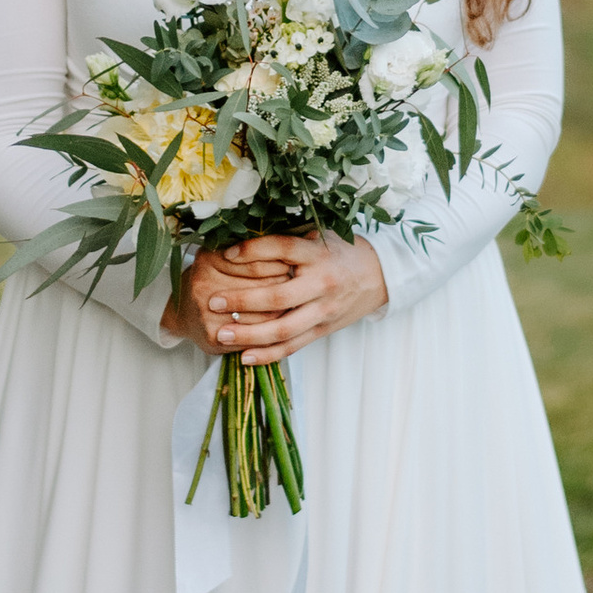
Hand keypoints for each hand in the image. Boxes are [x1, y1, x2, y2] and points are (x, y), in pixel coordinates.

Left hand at [164, 231, 387, 362]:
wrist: (379, 276)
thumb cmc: (339, 252)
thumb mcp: (318, 236)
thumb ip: (286, 239)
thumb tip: (240, 236)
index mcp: (318, 253)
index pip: (282, 249)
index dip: (252, 251)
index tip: (225, 254)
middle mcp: (322, 283)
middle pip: (278, 297)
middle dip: (243, 301)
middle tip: (213, 301)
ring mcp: (323, 310)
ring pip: (284, 329)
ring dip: (250, 334)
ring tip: (221, 334)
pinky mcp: (323, 330)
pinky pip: (293, 346)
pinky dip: (268, 354)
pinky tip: (244, 357)